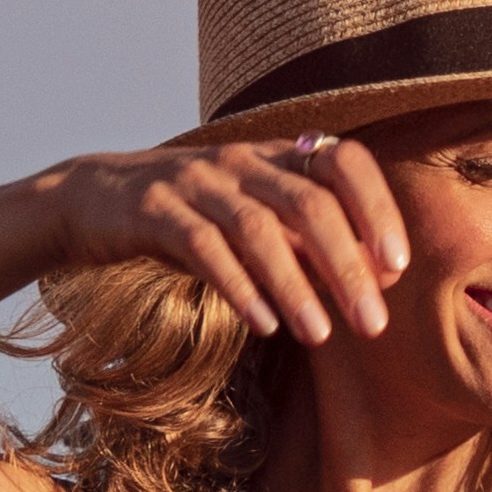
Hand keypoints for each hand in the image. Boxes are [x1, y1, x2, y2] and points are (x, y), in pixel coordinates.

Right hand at [45, 129, 411, 345]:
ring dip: (295, 285)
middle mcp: (242, 160)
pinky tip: (262, 324)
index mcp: (275, 157)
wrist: (94, 201)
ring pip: (257, 227)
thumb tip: (379, 277)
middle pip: (308, 203)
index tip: (397, 266)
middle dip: (346, 266)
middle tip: (373, 324)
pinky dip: (237, 285)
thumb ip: (311, 242)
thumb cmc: (193, 219)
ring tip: (319, 334)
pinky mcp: (153, 209)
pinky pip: (202, 245)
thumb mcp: (256, 222)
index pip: (343, 161)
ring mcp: (195, 180)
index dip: (376, 208)